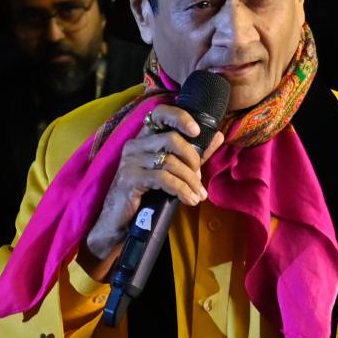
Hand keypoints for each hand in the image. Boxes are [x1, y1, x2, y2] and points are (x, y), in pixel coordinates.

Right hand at [79, 105, 224, 277]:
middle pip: (171, 139)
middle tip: (199, 179)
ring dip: (190, 180)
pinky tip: (189, 200)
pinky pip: (163, 178)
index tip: (197, 132)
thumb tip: (218, 136)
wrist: (120, 224)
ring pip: (170, 161)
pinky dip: (181, 189)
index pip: (160, 113)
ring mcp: (130, 161)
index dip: (180, 117)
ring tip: (198, 195)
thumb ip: (193, 154)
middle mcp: (134, 145)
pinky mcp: (130, 179)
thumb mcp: (172, 173)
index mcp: (144, 139)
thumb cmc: (146, 196)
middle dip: (192, 160)